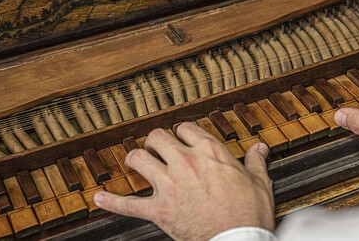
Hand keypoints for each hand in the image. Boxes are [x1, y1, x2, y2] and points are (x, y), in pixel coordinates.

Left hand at [93, 122, 274, 239]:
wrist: (238, 240)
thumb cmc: (249, 213)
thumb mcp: (258, 183)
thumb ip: (255, 162)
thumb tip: (259, 149)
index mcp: (210, 152)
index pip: (186, 128)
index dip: (182, 133)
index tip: (183, 139)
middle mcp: (186, 162)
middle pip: (158, 138)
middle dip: (156, 142)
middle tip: (158, 149)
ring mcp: (169, 185)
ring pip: (138, 160)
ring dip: (136, 160)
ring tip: (136, 163)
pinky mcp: (159, 210)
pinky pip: (128, 205)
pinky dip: (112, 201)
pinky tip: (99, 197)